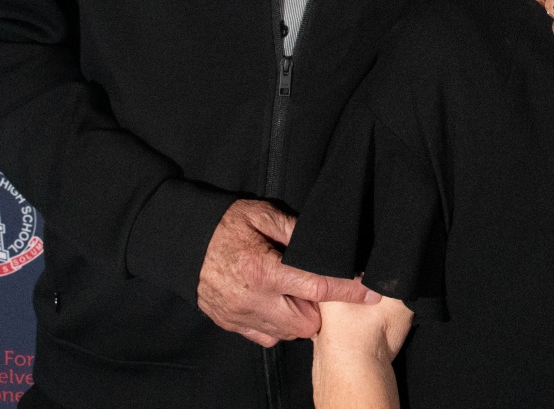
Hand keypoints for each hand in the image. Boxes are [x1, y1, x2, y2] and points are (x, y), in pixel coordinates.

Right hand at [197, 199, 378, 347]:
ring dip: (300, 318)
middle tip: (318, 287)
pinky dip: (278, 326)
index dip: (348, 291)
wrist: (183, 241)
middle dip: (320, 309)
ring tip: (296, 294)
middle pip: (306, 323)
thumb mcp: (263, 215)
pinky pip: (265, 337)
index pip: (318, 286)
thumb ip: (296, 230)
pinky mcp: (230, 323)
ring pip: (287, 334)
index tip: (370, 293)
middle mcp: (253, 299)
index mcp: (265, 270)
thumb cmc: (225, 224)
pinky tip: (276, 304)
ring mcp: (240, 315)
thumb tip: (326, 242)